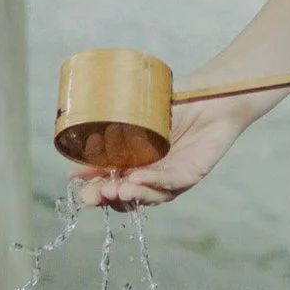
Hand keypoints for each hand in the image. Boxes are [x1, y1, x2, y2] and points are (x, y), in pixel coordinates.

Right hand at [71, 92, 264, 208]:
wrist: (216, 93)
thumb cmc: (180, 97)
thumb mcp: (143, 105)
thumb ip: (121, 111)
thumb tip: (89, 108)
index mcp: (133, 158)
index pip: (108, 176)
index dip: (90, 181)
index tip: (74, 179)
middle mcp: (149, 172)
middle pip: (123, 194)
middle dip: (103, 196)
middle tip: (89, 196)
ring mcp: (169, 176)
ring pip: (145, 196)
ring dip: (127, 195)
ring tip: (112, 190)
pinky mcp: (190, 174)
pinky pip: (170, 185)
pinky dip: (153, 185)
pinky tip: (137, 180)